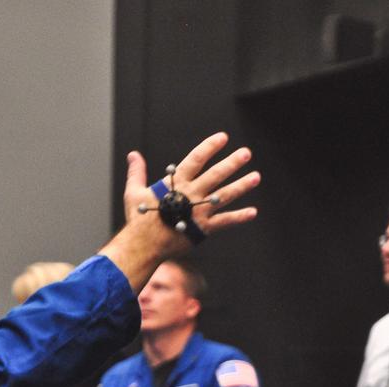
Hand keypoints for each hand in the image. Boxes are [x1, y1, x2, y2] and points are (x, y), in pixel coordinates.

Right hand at [123, 133, 260, 247]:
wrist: (142, 246)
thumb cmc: (138, 218)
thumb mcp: (134, 192)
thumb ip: (137, 172)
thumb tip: (133, 154)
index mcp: (175, 184)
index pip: (196, 159)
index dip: (210, 147)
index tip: (223, 137)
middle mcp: (191, 195)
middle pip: (216, 175)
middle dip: (232, 163)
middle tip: (246, 153)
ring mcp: (199, 212)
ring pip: (225, 195)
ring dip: (242, 185)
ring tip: (256, 176)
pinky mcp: (203, 229)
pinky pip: (225, 222)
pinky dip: (239, 217)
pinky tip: (253, 212)